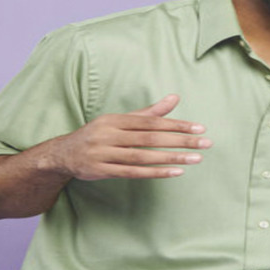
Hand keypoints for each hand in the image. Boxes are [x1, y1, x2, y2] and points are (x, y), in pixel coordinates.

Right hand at [50, 94, 211, 180]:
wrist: (63, 154)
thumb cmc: (99, 135)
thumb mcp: (120, 121)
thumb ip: (149, 113)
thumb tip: (175, 97)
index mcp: (115, 119)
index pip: (152, 122)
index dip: (177, 125)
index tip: (200, 128)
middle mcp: (109, 134)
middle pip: (150, 138)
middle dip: (180, 141)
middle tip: (205, 143)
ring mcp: (104, 154)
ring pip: (143, 156)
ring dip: (172, 158)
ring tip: (195, 159)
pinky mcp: (101, 171)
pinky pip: (133, 172)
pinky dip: (155, 172)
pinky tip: (175, 172)